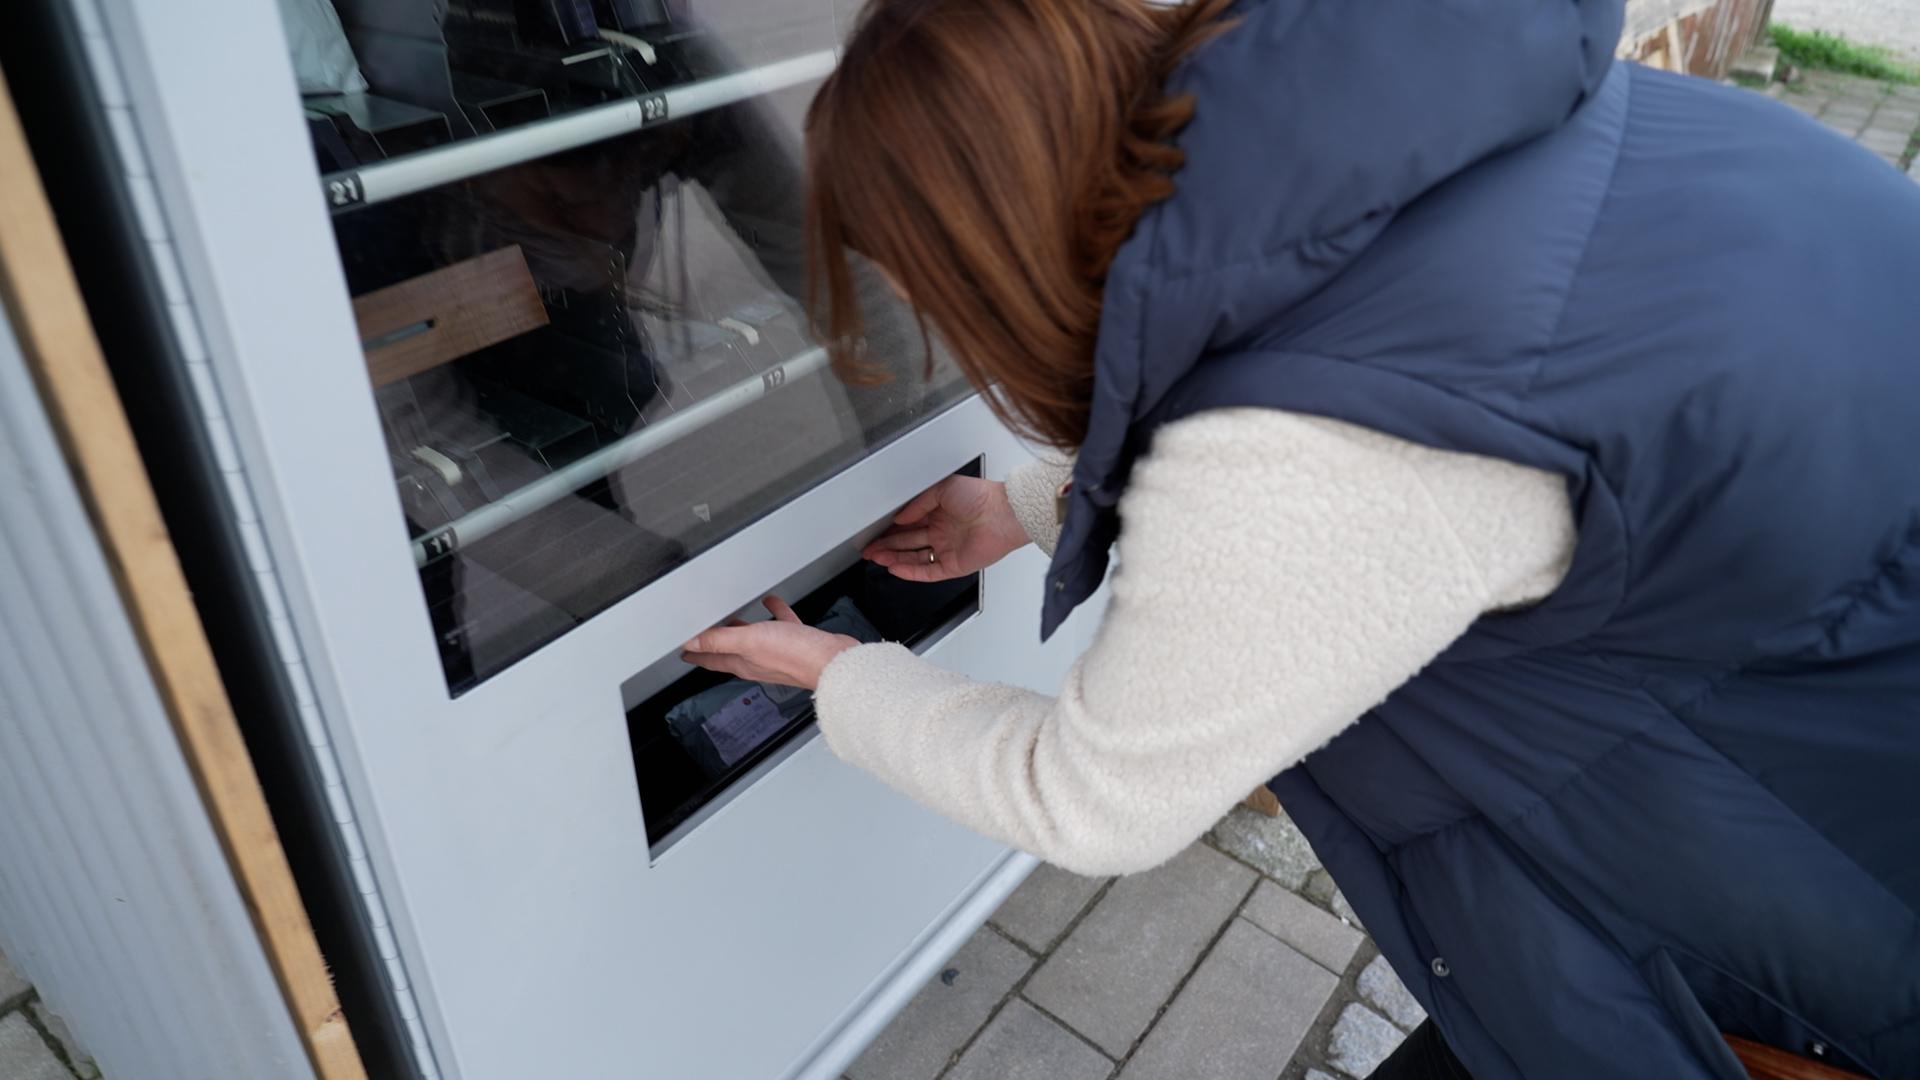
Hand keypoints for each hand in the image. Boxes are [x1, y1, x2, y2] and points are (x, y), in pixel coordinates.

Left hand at [681, 596, 860, 690]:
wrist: (833, 662)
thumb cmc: (796, 655)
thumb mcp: (749, 641)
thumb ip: (719, 640)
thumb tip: (691, 643)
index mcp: (743, 662)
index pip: (711, 659)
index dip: (695, 654)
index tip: (684, 652)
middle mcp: (758, 661)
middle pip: (730, 650)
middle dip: (715, 642)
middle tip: (704, 633)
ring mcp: (778, 654)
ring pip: (755, 640)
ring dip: (744, 628)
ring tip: (736, 614)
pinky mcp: (797, 644)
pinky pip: (782, 627)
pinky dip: (775, 615)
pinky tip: (774, 604)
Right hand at [863, 476, 1027, 580]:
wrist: (1003, 513)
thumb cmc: (980, 496)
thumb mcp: (943, 488)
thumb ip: (918, 504)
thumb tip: (900, 517)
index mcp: (939, 513)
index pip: (908, 524)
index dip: (890, 530)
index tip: (874, 532)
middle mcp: (942, 532)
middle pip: (907, 543)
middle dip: (886, 546)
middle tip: (868, 549)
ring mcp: (947, 550)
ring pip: (914, 558)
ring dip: (894, 558)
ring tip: (877, 558)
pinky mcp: (954, 565)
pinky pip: (929, 572)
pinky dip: (911, 572)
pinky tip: (896, 568)